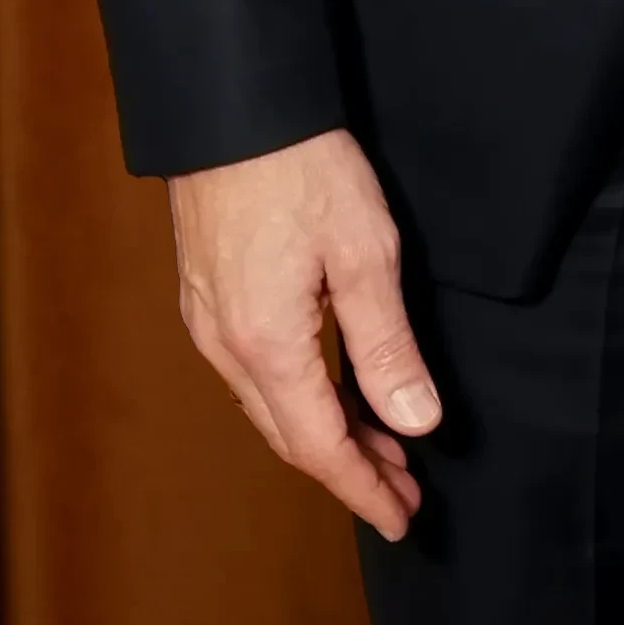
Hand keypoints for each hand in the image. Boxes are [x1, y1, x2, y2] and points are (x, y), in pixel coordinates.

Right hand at [168, 126, 436, 539]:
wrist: (230, 106)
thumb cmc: (300, 166)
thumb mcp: (364, 253)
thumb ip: (387, 346)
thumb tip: (417, 422)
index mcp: (267, 346)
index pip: (321, 446)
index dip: (364, 489)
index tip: (404, 518)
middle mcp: (226, 346)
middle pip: (291, 435)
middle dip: (350, 470)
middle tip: (404, 491)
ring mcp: (209, 321)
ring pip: (270, 406)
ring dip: (325, 433)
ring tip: (381, 446)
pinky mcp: (206, 294)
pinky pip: (254, 372)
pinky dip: (297, 397)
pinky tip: (329, 388)